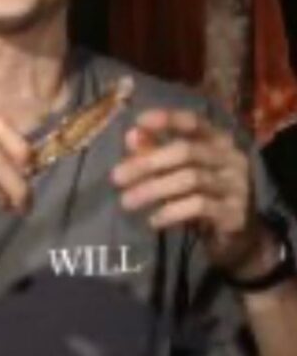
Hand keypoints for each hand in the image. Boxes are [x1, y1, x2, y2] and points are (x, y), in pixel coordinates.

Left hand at [111, 108, 268, 276]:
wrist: (238, 236)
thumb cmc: (202, 194)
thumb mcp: (178, 171)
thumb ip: (155, 151)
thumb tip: (132, 135)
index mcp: (218, 141)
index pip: (194, 122)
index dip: (168, 119)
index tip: (138, 122)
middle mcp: (231, 158)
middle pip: (186, 151)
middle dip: (146, 163)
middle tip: (116, 178)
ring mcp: (236, 184)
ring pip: (190, 179)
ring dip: (152, 189)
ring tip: (126, 202)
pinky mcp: (235, 212)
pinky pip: (199, 206)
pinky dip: (171, 211)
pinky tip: (153, 220)